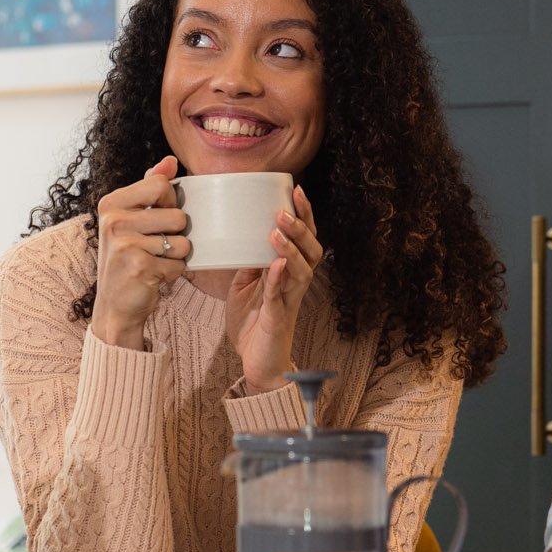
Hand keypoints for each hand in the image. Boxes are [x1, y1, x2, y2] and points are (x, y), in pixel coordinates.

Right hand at [91, 157, 189, 349]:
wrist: (114, 306)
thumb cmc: (128, 258)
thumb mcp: (132, 219)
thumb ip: (150, 187)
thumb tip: (170, 160)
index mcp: (111, 203)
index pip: (161, 185)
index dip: (170, 203)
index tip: (157, 219)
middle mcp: (113, 221)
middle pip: (178, 214)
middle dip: (177, 233)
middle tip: (155, 246)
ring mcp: (125, 244)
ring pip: (182, 241)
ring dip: (176, 255)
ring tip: (155, 261)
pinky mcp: (139, 267)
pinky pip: (179, 264)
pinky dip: (173, 273)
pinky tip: (153, 276)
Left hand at [225, 185, 323, 391]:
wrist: (256, 362)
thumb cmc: (253, 322)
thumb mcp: (245, 283)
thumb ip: (248, 260)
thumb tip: (240, 232)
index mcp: (290, 271)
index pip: (304, 237)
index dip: (304, 214)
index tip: (295, 189)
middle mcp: (296, 282)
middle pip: (311, 249)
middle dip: (301, 227)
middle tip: (284, 208)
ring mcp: (289, 299)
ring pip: (302, 269)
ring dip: (291, 247)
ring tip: (277, 230)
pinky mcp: (278, 317)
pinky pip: (281, 294)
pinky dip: (279, 277)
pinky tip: (276, 263)